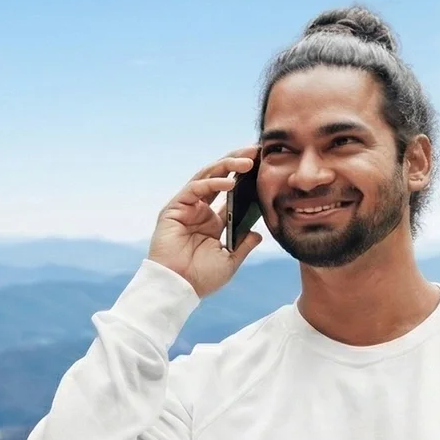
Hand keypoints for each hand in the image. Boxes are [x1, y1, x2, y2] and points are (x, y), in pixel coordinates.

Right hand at [148, 148, 262, 297]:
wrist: (178, 287)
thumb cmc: (201, 278)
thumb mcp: (230, 261)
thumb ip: (244, 245)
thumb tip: (259, 234)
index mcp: (213, 222)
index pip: (231, 193)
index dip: (246, 179)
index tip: (265, 166)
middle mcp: (199, 210)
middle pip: (220, 178)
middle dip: (237, 162)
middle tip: (257, 151)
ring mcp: (186, 207)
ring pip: (208, 177)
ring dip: (228, 166)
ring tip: (248, 160)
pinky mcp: (174, 208)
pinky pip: (196, 188)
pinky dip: (213, 183)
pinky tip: (231, 182)